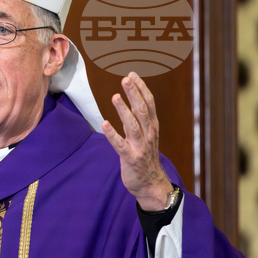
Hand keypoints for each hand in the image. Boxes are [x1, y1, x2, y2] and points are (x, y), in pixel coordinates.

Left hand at [100, 72, 173, 211]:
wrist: (151, 184)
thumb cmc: (145, 156)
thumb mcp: (146, 134)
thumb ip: (139, 118)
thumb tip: (132, 97)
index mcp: (152, 127)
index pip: (149, 104)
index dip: (142, 89)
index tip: (133, 74)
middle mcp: (148, 134)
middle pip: (142, 111)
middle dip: (134, 94)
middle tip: (126, 79)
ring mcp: (140, 147)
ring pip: (133, 125)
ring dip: (124, 110)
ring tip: (115, 96)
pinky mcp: (130, 158)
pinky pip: (121, 145)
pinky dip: (113, 134)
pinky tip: (105, 124)